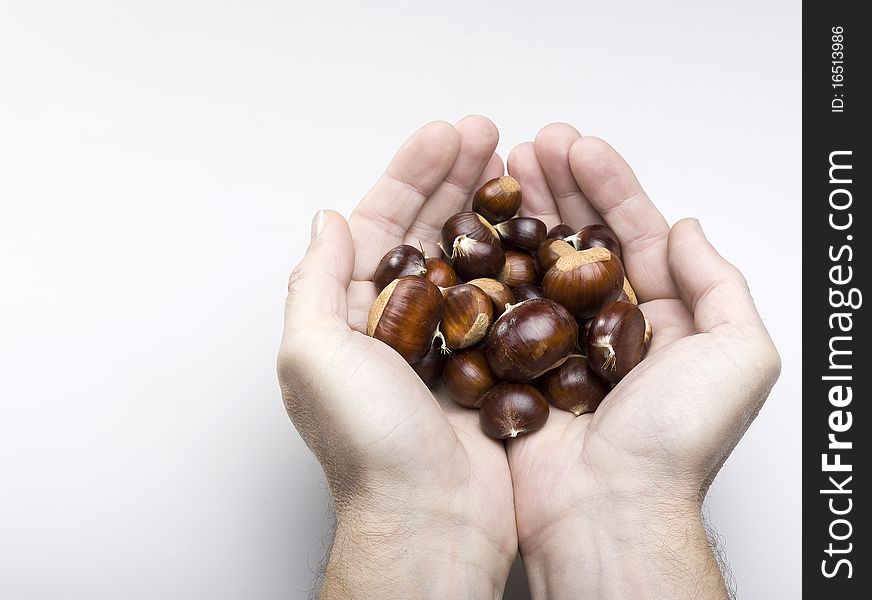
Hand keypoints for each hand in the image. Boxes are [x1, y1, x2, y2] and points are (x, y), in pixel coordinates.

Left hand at [278, 117, 516, 598]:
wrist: (431, 516)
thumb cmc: (368, 445)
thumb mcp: (315, 353)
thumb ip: (316, 281)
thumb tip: (325, 220)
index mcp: (351, 312)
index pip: (381, 223)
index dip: (411, 175)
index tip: (447, 136)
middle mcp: (396, 321)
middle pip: (428, 230)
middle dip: (454, 178)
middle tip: (487, 135)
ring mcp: (446, 340)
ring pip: (469, 255)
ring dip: (488, 208)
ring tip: (513, 166)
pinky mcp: (488, 362)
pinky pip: (504, 296)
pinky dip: (517, 259)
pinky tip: (534, 230)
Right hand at [505, 124, 780, 598]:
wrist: (607, 506)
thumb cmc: (675, 440)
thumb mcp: (737, 354)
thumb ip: (719, 284)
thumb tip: (686, 228)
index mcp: (662, 318)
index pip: (634, 233)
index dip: (609, 185)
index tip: (579, 147)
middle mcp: (609, 325)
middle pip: (582, 238)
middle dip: (560, 186)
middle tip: (533, 145)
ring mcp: (560, 342)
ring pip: (539, 262)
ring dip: (523, 214)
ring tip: (503, 171)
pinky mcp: (519, 364)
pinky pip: (504, 304)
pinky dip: (492, 265)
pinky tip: (480, 232)